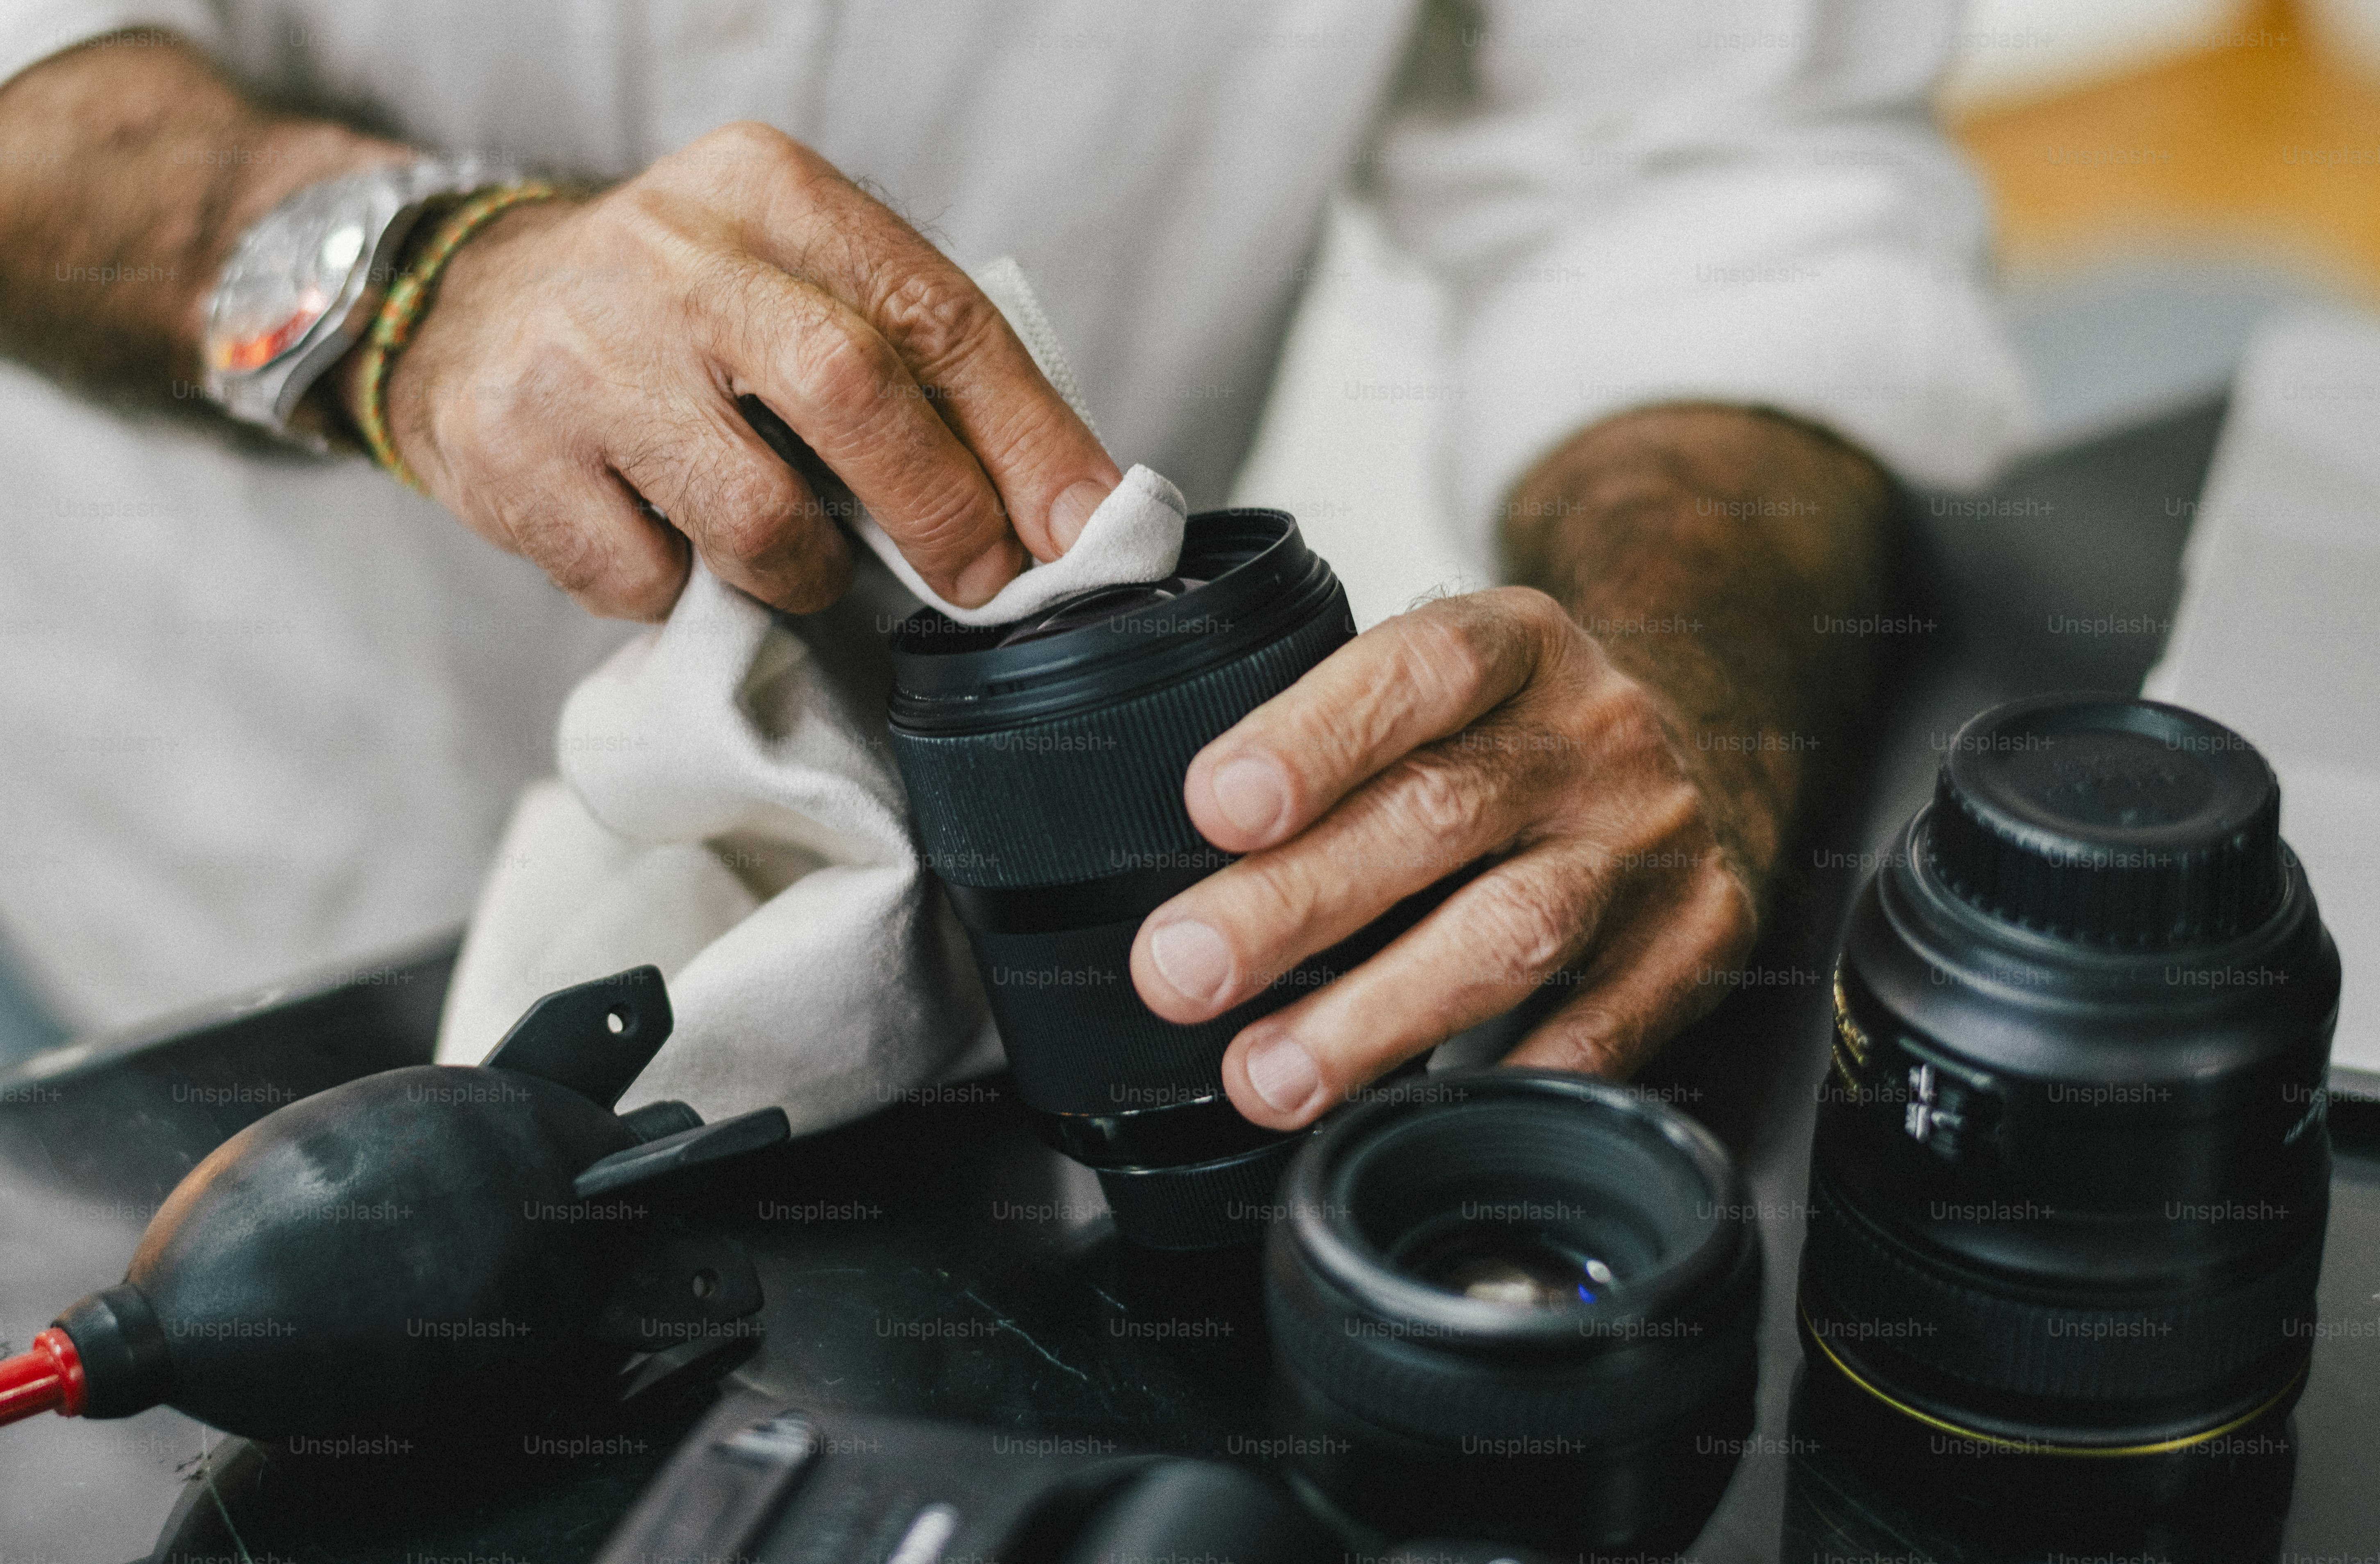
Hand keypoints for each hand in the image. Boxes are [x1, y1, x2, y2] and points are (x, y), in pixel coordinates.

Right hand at [343, 122, 1118, 618]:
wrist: (459, 305)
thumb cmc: (676, 317)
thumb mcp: (790, 279)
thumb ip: (910, 360)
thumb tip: (1062, 503)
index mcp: (767, 190)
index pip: (935, 313)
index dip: (1028, 435)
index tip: (1082, 525)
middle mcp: (673, 255)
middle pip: (856, 393)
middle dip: (944, 512)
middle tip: (977, 583)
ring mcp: (582, 357)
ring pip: (761, 519)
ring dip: (807, 573)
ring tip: (791, 557)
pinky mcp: (511, 457)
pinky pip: (650, 581)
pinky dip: (682, 592)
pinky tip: (664, 543)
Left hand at [1128, 588, 1760, 1128]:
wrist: (1700, 750)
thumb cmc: (1517, 731)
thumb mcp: (1442, 686)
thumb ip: (1332, 733)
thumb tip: (1163, 841)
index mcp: (1518, 643)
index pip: (1420, 668)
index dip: (1314, 737)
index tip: (1215, 806)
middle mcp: (1595, 735)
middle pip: (1443, 814)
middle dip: (1297, 902)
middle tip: (1182, 969)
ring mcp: (1653, 842)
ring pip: (1513, 932)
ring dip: (1374, 1017)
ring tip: (1264, 1076)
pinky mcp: (1701, 938)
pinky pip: (1598, 1033)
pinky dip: (1497, 1081)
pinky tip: (1404, 1117)